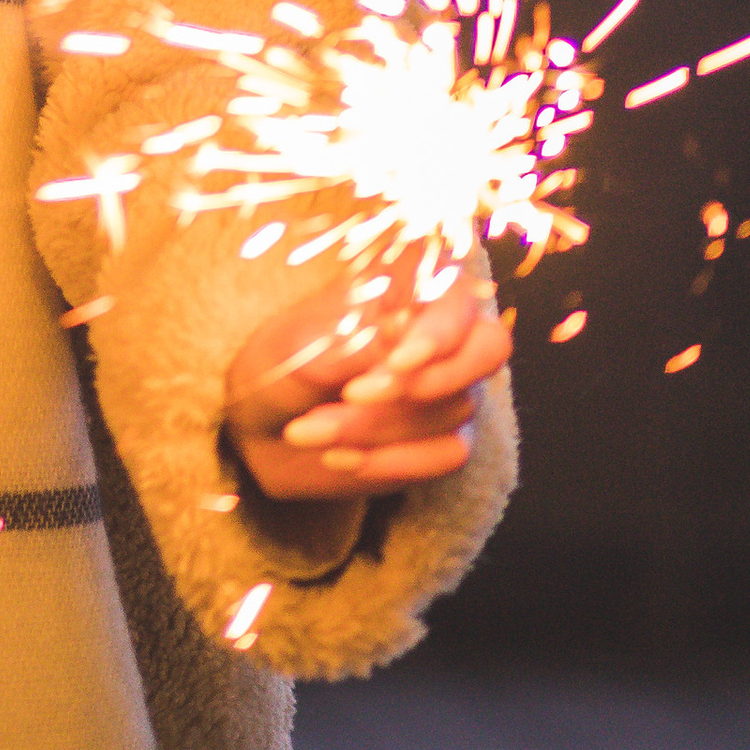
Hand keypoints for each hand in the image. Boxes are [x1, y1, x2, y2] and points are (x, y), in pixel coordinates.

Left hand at [223, 254, 510, 510]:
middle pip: (489, 348)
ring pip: (453, 409)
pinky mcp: (442, 439)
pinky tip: (342, 458)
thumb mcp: (302, 346)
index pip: (458, 293)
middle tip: (357, 395)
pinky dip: (392, 461)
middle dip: (432, 380)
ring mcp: (447, 388)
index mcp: (404, 287)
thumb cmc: (280, 364)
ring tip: (312, 428)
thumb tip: (402, 344)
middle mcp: (438, 333)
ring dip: (376, 426)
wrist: (260, 426)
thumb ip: (358, 343)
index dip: (441, 330)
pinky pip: (448, 455)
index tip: (398, 362)